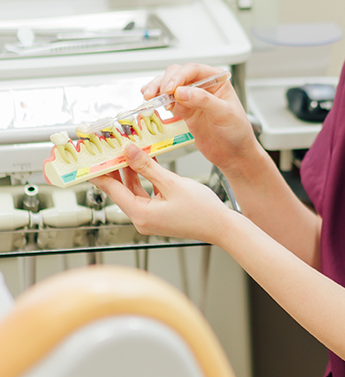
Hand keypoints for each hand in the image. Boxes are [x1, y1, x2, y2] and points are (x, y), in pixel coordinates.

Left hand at [91, 143, 232, 243]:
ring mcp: (150, 218)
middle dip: (116, 169)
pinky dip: (143, 179)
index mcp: (142, 215)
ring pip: (133, 191)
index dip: (100, 172)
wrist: (221, 227)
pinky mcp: (158, 215)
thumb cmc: (202, 211)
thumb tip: (128, 151)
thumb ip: (147, 167)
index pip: (112, 190)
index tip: (90, 159)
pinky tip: (145, 164)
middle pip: (121, 191)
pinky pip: (145, 194)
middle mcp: (142, 219)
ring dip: (131, 172)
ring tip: (128, 152)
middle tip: (110, 149)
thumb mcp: (172, 183)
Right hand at [142, 64, 258, 173]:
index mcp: (217, 80)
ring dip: (157, 90)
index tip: (171, 88)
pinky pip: (168, 101)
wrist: (234, 154)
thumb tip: (182, 91)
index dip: (179, 76)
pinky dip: (157, 100)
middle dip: (165, 82)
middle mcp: (203, 86)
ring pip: (169, 86)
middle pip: (178, 74)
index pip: (194, 70)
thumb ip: (203, 101)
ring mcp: (192, 98)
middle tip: (159, 95)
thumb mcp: (224, 114)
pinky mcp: (184, 111)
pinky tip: (151, 102)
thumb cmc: (237, 132)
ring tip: (149, 97)